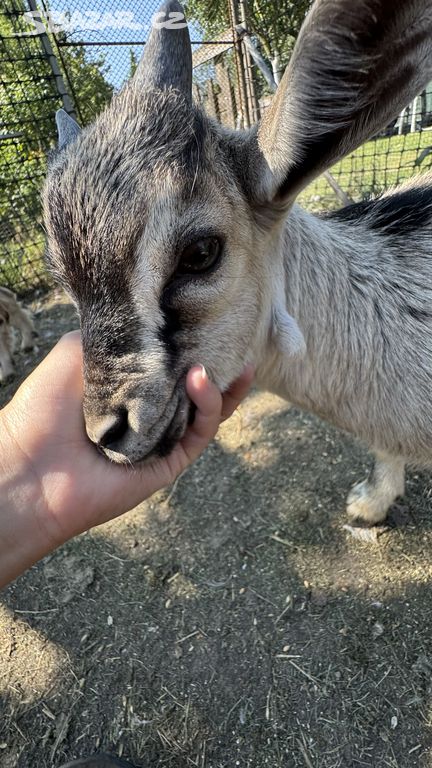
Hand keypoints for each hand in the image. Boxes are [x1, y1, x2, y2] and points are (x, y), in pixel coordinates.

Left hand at [0, 332, 252, 586]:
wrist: (29, 467)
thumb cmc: (42, 408)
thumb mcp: (75, 351)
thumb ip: (115, 334)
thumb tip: (153, 320)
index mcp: (128, 386)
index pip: (171, 361)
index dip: (193, 340)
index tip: (209, 315)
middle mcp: (148, 410)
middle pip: (197, 384)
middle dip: (219, 359)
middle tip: (235, 333)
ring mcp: (162, 436)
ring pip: (207, 409)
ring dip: (221, 382)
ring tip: (228, 358)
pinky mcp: (170, 461)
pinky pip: (201, 432)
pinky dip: (210, 406)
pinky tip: (204, 379)